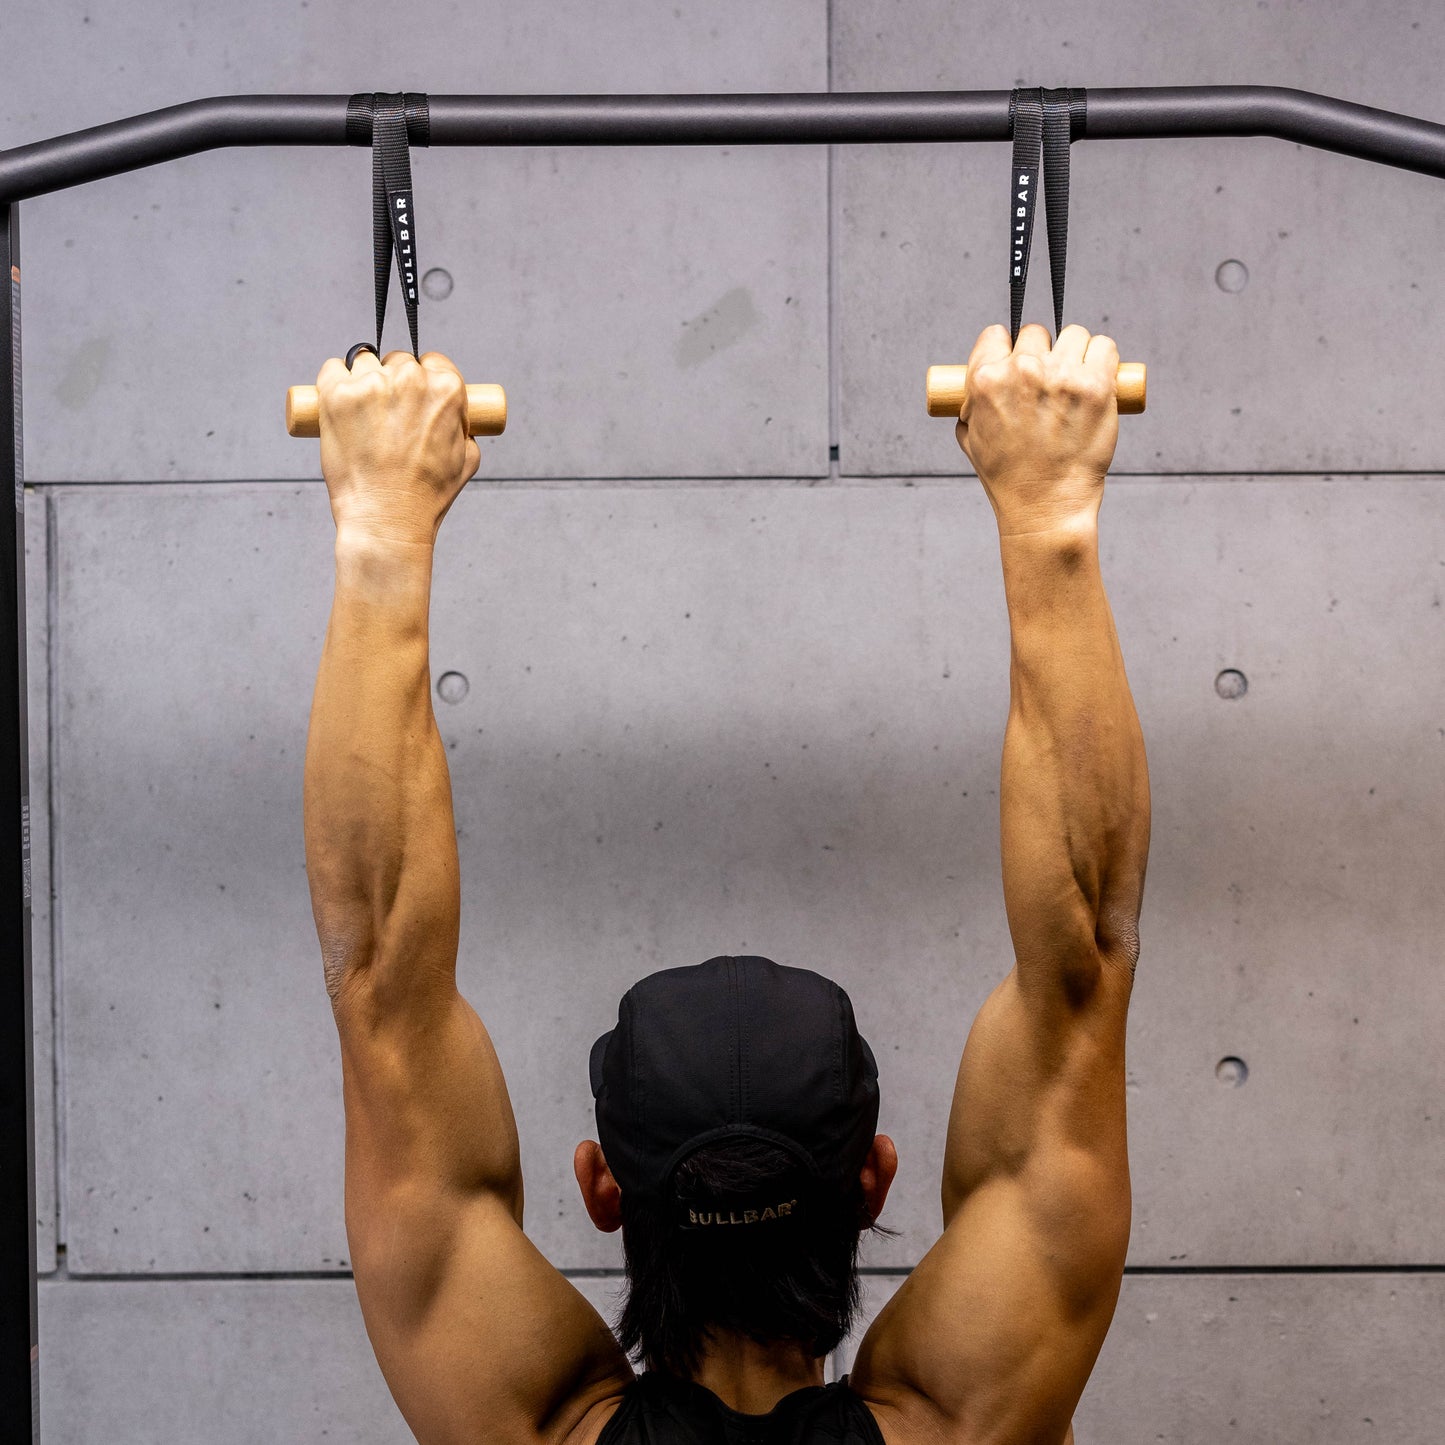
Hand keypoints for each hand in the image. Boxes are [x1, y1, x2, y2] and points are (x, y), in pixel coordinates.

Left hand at [315, 349, 481, 546]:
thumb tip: (455, 418)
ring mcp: (371, 384)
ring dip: (363, 381)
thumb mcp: (467, 459)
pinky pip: (332, 369)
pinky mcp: (337, 395)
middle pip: (398, 360)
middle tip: (387, 415)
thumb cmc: (427, 496)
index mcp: (446, 389)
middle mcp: (410, 379)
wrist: (388, 519)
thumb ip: (464, 428)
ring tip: (362, 416)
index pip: (433, 362)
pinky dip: (333, 382)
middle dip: (393, 381)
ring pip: (364, 363)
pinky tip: (340, 405)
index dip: (424, 379)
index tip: (413, 398)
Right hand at [955, 323, 1119, 535]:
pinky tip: (1099, 375)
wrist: (1045, 508)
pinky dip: (1103, 358)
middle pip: (1035, 333)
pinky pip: (1104, 347)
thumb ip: (971, 408)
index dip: (1006, 349)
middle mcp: (1022, 372)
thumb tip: (976, 393)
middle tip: (1048, 381)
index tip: (1016, 363)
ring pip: (1073, 335)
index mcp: (986, 381)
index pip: (996, 335)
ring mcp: (1062, 376)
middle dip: (1041, 353)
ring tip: (1075, 381)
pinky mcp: (1097, 386)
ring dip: (1074, 353)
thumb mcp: (971, 440)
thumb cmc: (1009, 479)